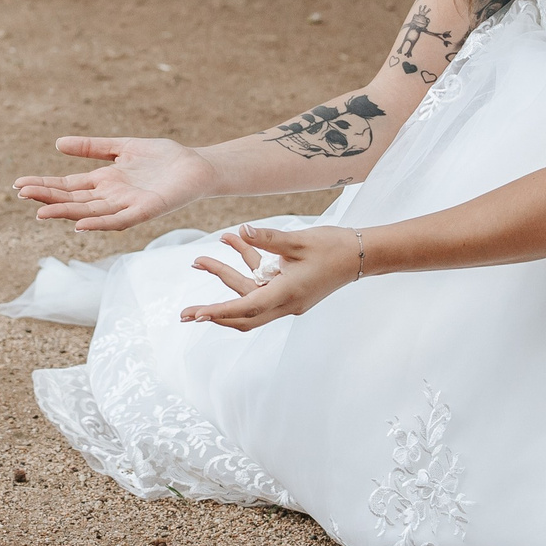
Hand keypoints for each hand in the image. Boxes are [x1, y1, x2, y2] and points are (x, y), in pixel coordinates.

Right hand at [15, 136, 216, 231]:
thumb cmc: (164, 158)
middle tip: (21, 194)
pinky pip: (119, 220)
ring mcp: (127, 205)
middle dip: (48, 197)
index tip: (19, 184)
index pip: (68, 185)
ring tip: (41, 212)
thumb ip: (93, 147)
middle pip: (73, 199)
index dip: (45, 185)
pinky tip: (80, 224)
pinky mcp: (146, 209)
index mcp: (105, 181)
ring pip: (90, 211)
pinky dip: (99, 223)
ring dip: (66, 212)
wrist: (198, 166)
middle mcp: (112, 196)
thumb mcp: (123, 147)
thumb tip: (58, 144)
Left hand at [180, 224, 359, 331]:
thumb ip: (267, 238)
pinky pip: (260, 281)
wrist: (361, 255)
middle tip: (184, 314)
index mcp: (287, 294)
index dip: (219, 311)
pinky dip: (246, 264)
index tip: (197, 315)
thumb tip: (241, 230)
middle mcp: (285, 302)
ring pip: (248, 293)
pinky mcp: (289, 289)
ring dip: (225, 277)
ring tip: (199, 259)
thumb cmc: (333, 247)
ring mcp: (287, 298)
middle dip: (213, 311)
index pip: (246, 307)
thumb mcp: (298, 239)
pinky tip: (232, 241)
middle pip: (242, 313)